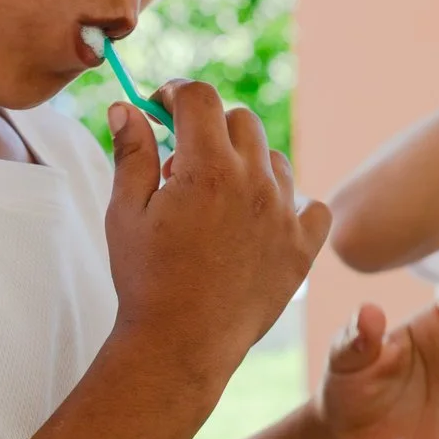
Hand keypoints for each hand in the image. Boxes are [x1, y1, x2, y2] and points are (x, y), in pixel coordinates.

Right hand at [104, 81, 327, 379]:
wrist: (181, 345)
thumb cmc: (145, 280)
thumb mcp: (125, 212)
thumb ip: (130, 152)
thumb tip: (126, 106)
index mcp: (206, 168)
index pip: (199, 97)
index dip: (176, 93)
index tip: (162, 108)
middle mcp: (253, 183)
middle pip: (240, 120)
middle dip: (209, 128)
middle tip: (184, 162)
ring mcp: (284, 215)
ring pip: (274, 160)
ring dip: (247, 163)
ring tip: (218, 198)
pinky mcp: (303, 247)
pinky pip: (313, 206)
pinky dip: (291, 205)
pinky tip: (264, 219)